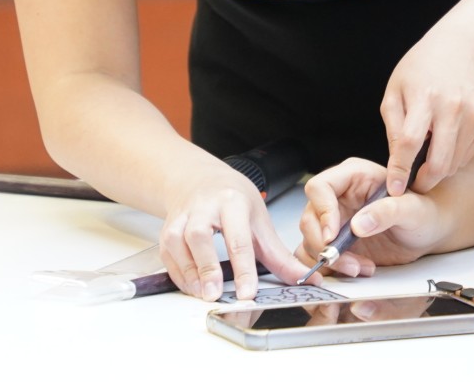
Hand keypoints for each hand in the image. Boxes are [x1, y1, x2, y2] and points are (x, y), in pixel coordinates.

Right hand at [158, 158, 305, 301]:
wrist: (201, 179)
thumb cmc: (232, 199)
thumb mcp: (260, 220)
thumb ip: (279, 255)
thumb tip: (306, 279)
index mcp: (232, 202)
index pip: (238, 237)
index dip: (243, 267)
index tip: (247, 291)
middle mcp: (203, 207)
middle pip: (199, 235)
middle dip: (206, 266)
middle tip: (215, 294)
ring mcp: (182, 217)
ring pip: (176, 242)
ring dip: (188, 272)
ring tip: (202, 294)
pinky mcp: (167, 229)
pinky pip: (167, 254)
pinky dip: (177, 273)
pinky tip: (191, 287)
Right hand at [297, 157, 451, 276]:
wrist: (430, 232)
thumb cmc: (424, 211)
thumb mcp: (414, 208)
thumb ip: (389, 211)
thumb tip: (358, 224)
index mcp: (354, 176)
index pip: (320, 187)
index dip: (322, 211)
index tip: (333, 235)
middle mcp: (339, 198)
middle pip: (310, 218)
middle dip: (324, 244)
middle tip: (347, 261)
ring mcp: (335, 222)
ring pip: (311, 241)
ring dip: (330, 260)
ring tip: (359, 268)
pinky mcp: (337, 244)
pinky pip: (319, 258)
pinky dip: (331, 270)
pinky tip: (356, 271)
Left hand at [382, 29, 473, 193]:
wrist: (459, 48)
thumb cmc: (419, 71)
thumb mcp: (394, 93)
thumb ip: (393, 129)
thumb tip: (396, 166)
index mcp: (424, 98)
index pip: (410, 142)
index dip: (400, 170)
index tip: (394, 189)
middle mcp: (452, 107)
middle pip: (440, 162)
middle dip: (425, 181)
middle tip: (415, 183)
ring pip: (456, 163)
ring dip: (440, 169)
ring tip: (429, 155)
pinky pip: (468, 154)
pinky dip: (455, 157)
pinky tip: (446, 141)